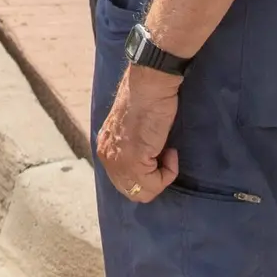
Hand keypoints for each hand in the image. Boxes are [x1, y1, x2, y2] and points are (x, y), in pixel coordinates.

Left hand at [95, 64, 181, 202]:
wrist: (150, 84)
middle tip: (164, 156)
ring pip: (143, 192)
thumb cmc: (148, 99)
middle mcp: (107, 157)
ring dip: (161, 177)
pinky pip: (155, 184)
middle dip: (152, 179)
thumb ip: (130, 147)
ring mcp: (119, 161)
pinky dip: (169, 172)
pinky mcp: (134, 161)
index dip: (145, 174)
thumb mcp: (132, 128)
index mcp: (105, 148)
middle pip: (131, 190)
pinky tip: (171, 151)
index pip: (122, 180)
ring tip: (167, 153)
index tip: (158, 154)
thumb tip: (146, 164)